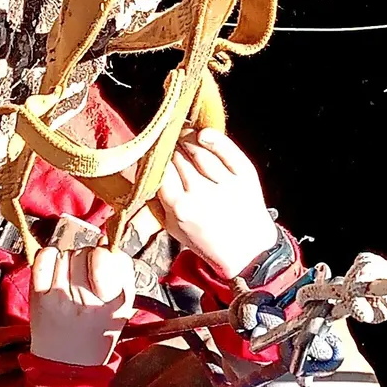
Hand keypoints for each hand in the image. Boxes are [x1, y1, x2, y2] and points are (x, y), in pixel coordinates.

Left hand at [29, 244, 135, 366]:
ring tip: (69, 282)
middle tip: (84, 279)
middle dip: (85, 260)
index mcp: (113, 299)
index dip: (105, 257)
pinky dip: (47, 258)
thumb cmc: (95, 337)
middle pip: (84, 251)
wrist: (68, 366)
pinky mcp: (39, 295)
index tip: (101, 267)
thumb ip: (120, 275)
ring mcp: (61, 294)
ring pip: (65, 253)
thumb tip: (107, 244)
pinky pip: (43, 258)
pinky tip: (53, 273)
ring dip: (67, 261)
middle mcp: (87, 296)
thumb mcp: (122, 309)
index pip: (109, 254)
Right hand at [155, 128, 277, 279]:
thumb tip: (139, 168)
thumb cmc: (205, 238)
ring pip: (200, 149)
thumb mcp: (171, 226)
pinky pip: (227, 149)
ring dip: (188, 138)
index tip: (154, 153)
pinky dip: (215, 138)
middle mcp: (203, 194)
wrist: (247, 252)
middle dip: (171, 147)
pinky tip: (204, 135)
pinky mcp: (246, 177)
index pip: (161, 169)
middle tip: (168, 143)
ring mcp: (226, 184)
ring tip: (183, 137)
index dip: (156, 157)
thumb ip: (156, 199)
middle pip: (179, 156)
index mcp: (180, 208)